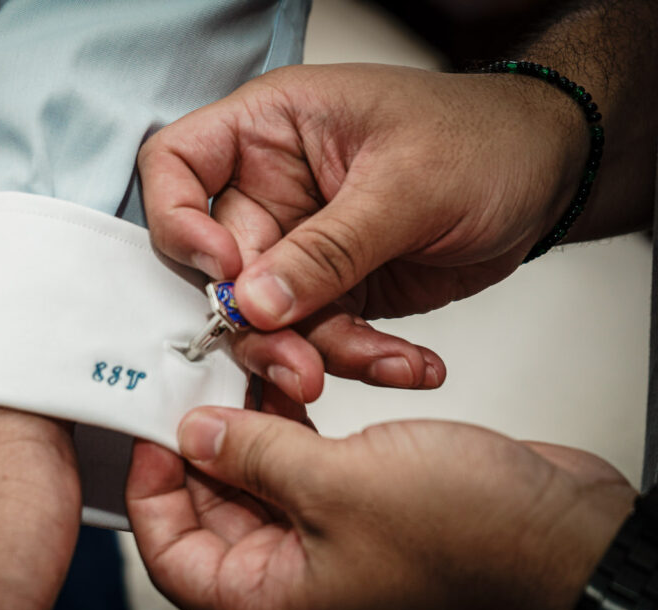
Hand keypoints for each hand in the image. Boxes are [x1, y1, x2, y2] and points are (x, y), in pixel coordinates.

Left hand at [126, 408, 635, 609]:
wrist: (573, 539)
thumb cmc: (471, 540)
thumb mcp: (333, 484)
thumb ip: (251, 456)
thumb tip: (196, 435)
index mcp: (273, 605)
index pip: (172, 558)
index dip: (152, 491)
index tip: (152, 431)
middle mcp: (298, 588)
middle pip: (214, 517)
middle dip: (203, 449)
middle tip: (196, 386)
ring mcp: (336, 554)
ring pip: (263, 490)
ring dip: (253, 433)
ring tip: (244, 375)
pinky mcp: (369, 521)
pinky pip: (310, 477)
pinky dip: (297, 436)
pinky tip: (297, 390)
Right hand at [139, 64, 587, 396]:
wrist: (548, 173)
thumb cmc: (484, 138)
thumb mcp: (407, 186)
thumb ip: (327, 248)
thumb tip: (253, 302)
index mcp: (270, 131)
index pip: (176, 165)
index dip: (179, 221)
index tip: (224, 270)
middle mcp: (272, 189)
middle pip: (220, 267)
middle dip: (259, 324)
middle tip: (300, 364)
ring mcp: (301, 246)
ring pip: (270, 318)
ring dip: (315, 354)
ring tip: (379, 363)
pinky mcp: (335, 290)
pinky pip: (323, 339)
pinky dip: (363, 359)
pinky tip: (411, 363)